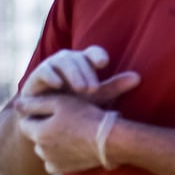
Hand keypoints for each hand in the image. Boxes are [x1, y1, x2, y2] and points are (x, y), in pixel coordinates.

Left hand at [16, 94, 117, 174]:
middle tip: (63, 121)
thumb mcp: (60, 103)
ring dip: (51, 142)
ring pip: (44, 149)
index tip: (51, 111)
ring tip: (70, 133)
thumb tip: (17, 104)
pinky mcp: (63, 170)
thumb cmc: (86, 117)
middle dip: (43, 129)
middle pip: (35, 136)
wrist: (110, 141)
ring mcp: (52, 162)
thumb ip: (36, 103)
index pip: (25, 122)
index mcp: (38, 133)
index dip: (37, 114)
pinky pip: (54, 162)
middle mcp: (41, 150)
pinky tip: (72, 146)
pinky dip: (59, 155)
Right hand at [22, 45, 139, 99]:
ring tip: (81, 89)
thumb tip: (138, 77)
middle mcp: (68, 61)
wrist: (44, 121)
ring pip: (62, 61)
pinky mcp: (35, 77)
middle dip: (86, 71)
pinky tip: (58, 84)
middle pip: (78, 57)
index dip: (97, 56)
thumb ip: (113, 87)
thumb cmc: (73, 107)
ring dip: (72, 74)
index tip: (103, 64)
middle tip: (93, 89)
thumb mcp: (95, 97)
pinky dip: (51, 76)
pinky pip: (43, 71)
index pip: (93, 53)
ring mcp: (51, 67)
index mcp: (84, 64)